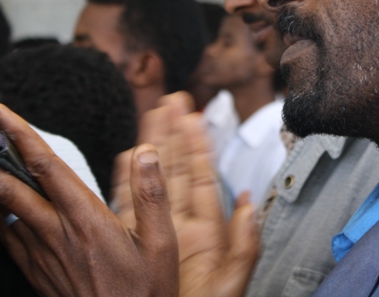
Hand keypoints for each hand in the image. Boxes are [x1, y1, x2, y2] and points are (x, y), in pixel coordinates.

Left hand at [0, 103, 178, 296]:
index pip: (45, 167)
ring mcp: (41, 254)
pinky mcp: (36, 272)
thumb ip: (152, 194)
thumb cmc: (145, 292)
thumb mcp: (163, 243)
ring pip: (1, 208)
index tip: (0, 112)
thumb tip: (146, 151)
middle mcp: (57, 233)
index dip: (20, 135)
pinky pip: (5, 236)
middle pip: (7, 182)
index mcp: (87, 220)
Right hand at [113, 93, 259, 296]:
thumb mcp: (231, 282)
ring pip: (152, 180)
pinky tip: (128, 157)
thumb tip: (252, 203)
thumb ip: (244, 244)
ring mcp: (157, 232)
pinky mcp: (135, 243)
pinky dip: (127, 180)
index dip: (197, 144)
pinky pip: (129, 204)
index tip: (193, 114)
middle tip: (170, 100)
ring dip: (152, 147)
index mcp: (206, 231)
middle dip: (173, 133)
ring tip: (150, 116)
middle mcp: (182, 226)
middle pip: (176, 169)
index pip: (200, 176)